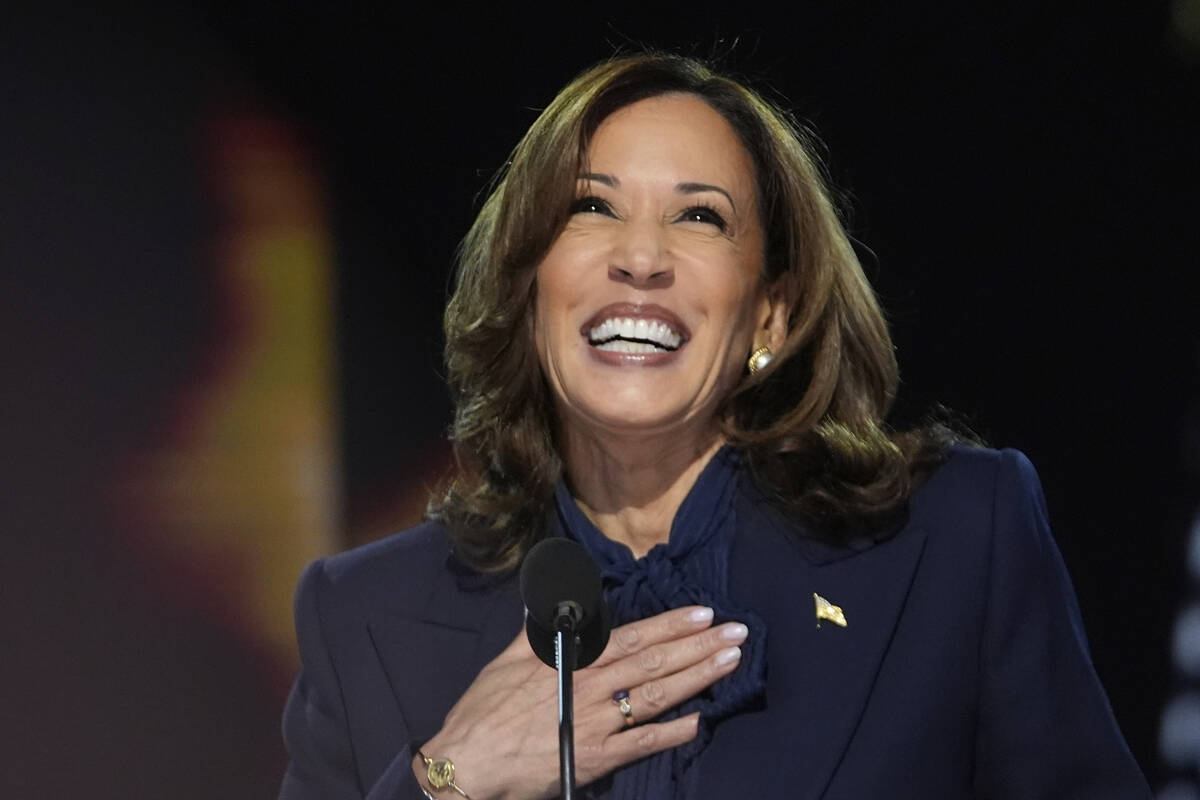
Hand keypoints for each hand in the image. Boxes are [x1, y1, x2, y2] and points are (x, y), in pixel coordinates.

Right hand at [413, 605, 746, 799]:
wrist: (468, 760)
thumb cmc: (484, 709)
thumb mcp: (508, 659)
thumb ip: (539, 630)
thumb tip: (554, 602)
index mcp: (574, 660)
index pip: (634, 637)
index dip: (672, 625)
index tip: (704, 614)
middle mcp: (592, 687)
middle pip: (656, 663)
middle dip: (700, 646)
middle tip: (737, 633)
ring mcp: (598, 724)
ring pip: (658, 697)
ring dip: (698, 679)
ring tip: (731, 663)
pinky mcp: (597, 758)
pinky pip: (643, 743)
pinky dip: (673, 733)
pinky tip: (700, 721)